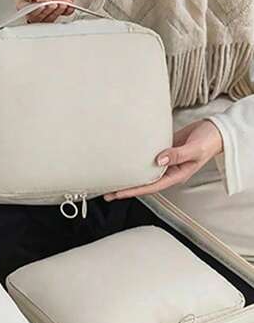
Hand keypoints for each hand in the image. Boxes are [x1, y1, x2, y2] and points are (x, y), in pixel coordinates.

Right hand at [14, 0, 101, 21]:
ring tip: (60, 3)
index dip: (29, 9)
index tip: (39, 6)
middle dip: (43, 12)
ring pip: (46, 17)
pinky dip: (66, 12)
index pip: (22, 4)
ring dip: (54, 13)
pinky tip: (67, 4)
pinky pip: (62, 13)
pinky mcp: (62, 0)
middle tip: (52, 3)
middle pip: (33, 14)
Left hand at [104, 120, 223, 200]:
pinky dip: (137, 159)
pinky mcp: (165, 151)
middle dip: (126, 187)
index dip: (134, 190)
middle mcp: (169, 171)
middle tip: (106, 191)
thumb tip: (159, 159)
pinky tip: (125, 159)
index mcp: (177, 175)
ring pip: (145, 171)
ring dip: (129, 174)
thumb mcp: (194, 149)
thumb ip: (177, 155)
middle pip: (144, 182)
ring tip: (111, 177)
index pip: (151, 186)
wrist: (215, 129)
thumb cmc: (208, 141)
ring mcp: (166, 162)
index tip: (118, 193)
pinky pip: (148, 158)